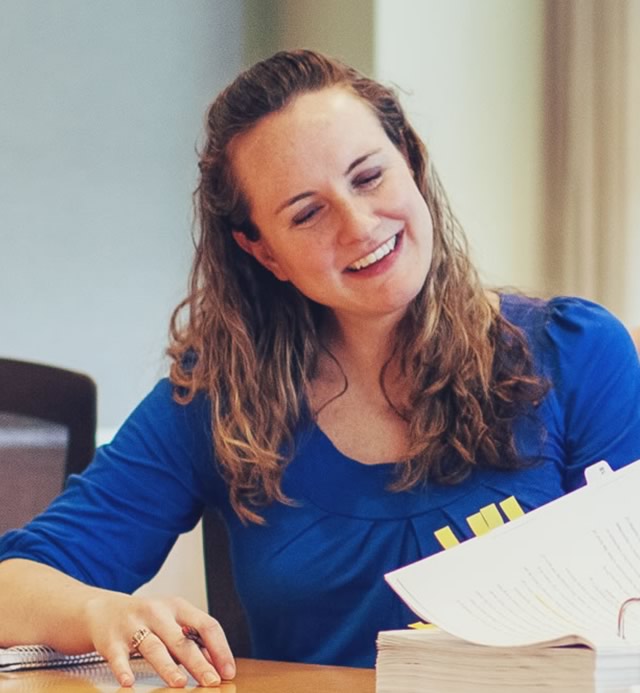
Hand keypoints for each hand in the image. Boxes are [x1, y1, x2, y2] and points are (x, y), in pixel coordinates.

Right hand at [84, 592, 235, 686]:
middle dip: (198, 662)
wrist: (102, 610)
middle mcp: (158, 612)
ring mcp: (134, 625)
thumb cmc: (147, 620)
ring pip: (154, 647)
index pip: (206, 624)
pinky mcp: (111, 640)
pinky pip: (118, 656)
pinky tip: (129, 683)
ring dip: (167, 666)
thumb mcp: (172, 621)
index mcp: (178, 607)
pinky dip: (124, 669)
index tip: (228, 672)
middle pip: (182, 640)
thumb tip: (218, 665)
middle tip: (212, 681)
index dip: (220, 648)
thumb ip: (193, 640)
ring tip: (179, 684)